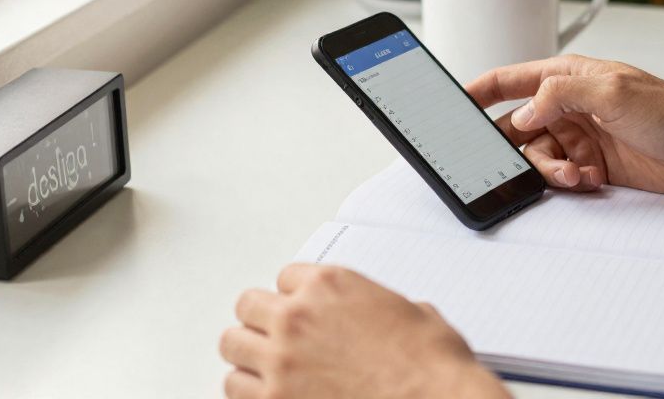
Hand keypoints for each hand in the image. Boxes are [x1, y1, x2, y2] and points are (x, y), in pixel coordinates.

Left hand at [220, 264, 508, 398]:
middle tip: (276, 336)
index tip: (302, 309)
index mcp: (331, 285)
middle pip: (249, 306)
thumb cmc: (430, 365)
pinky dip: (248, 391)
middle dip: (263, 321)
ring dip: (249, 355)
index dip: (296, 296)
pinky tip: (265, 393)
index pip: (286, 277)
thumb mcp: (414, 313)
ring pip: (233, 346)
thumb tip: (383, 316)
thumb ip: (378, 306)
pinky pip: (235, 389)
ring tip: (264, 366)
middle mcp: (299, 316)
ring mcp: (282, 360)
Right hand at [467, 55, 663, 195]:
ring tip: (573, 175)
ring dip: (547, 170)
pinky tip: (589, 180)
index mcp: (568, 77)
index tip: (449, 104)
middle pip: (516, 127)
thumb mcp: (612, 90)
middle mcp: (570, 106)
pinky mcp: (594, 166)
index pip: (510, 80)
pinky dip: (568, 182)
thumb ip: (559, 95)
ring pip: (537, 157)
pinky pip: (561, 176)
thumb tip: (522, 114)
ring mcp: (582, 137)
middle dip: (509, 146)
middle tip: (505, 162)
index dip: (478, 91)